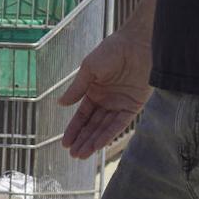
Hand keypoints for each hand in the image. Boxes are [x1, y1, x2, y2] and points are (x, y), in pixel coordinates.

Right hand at [59, 29, 152, 158]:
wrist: (137, 44)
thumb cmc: (111, 51)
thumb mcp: (89, 68)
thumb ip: (77, 88)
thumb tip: (61, 103)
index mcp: (94, 90)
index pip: (82, 115)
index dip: (74, 128)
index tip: (65, 142)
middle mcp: (106, 100)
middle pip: (92, 124)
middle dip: (82, 139)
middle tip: (73, 154)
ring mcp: (119, 104)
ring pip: (104, 127)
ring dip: (94, 141)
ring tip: (83, 154)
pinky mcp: (133, 106)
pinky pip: (119, 123)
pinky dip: (109, 134)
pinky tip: (99, 144)